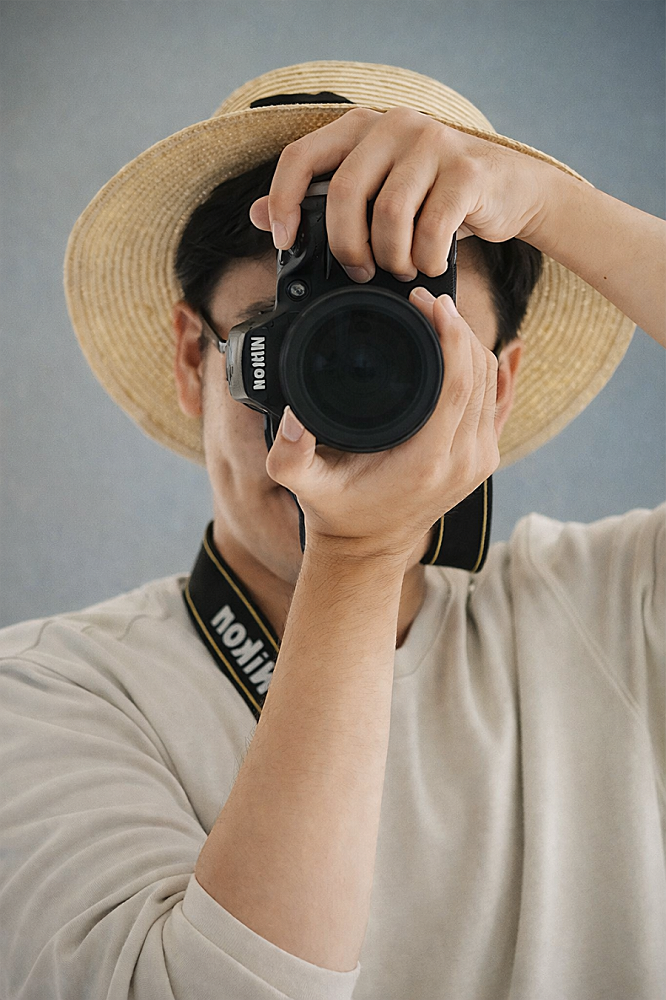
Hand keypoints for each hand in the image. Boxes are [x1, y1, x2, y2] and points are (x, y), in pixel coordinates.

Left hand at [249, 106, 551, 280]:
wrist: (509, 190)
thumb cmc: (435, 195)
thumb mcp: (377, 192)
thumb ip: (323, 201)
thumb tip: (256, 214)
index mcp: (363, 128)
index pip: (301, 156)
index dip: (283, 202)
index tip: (285, 241)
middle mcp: (395, 125)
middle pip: (345, 193)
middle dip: (346, 246)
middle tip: (359, 271)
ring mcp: (434, 143)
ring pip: (388, 215)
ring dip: (391, 257)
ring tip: (400, 268)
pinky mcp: (467, 170)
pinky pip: (431, 229)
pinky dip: (424, 260)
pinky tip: (428, 264)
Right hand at [265, 287, 498, 560]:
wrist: (369, 551)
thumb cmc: (340, 513)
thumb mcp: (305, 486)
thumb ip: (289, 455)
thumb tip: (290, 418)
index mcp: (427, 460)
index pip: (458, 381)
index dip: (449, 333)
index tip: (428, 302)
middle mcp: (464, 460)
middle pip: (481, 373)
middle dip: (460, 327)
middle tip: (428, 301)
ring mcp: (480, 460)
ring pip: (493, 382)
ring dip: (472, 343)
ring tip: (441, 317)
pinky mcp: (484, 458)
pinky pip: (498, 401)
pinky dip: (490, 368)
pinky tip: (472, 343)